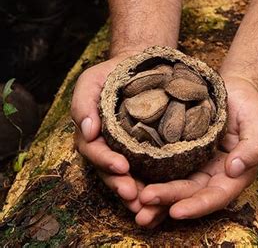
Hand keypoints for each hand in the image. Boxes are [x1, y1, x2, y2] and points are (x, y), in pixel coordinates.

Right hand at [71, 52, 167, 227]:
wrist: (139, 64)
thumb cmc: (111, 73)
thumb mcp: (91, 81)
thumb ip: (83, 104)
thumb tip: (87, 131)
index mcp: (92, 133)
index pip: (95, 151)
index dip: (106, 161)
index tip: (121, 167)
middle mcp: (108, 146)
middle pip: (110, 170)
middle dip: (120, 184)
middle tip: (133, 195)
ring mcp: (127, 149)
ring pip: (128, 175)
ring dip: (136, 190)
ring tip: (146, 203)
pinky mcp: (148, 147)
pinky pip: (149, 166)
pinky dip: (153, 180)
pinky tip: (164, 192)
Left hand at [136, 76, 257, 224]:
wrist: (235, 88)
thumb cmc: (250, 105)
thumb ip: (254, 148)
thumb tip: (234, 170)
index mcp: (234, 174)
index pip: (216, 196)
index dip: (197, 205)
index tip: (176, 210)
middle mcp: (213, 174)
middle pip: (190, 193)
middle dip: (168, 200)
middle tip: (144, 202)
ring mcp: (196, 163)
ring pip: (174, 184)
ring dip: (155, 195)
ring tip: (132, 200)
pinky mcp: (180, 151)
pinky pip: (164, 165)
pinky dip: (149, 174)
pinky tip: (131, 177)